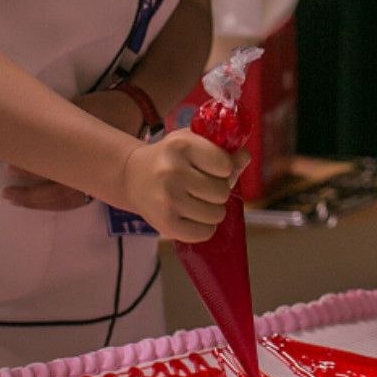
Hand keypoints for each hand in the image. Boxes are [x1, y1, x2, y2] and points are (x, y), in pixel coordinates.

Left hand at [2, 90, 146, 210]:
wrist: (134, 109)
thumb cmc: (107, 106)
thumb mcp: (82, 108)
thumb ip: (61, 121)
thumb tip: (29, 129)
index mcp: (93, 155)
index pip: (59, 170)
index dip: (33, 172)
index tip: (12, 169)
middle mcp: (97, 173)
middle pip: (62, 194)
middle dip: (33, 196)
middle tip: (9, 193)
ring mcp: (100, 180)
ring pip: (69, 201)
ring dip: (42, 203)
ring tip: (17, 199)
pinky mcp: (99, 182)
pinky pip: (77, 198)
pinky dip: (57, 203)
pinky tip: (40, 201)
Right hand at [120, 130, 250, 242]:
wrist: (132, 176)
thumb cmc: (171, 158)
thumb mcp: (194, 143)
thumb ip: (224, 150)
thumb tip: (244, 158)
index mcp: (181, 145)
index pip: (226, 164)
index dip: (224, 168)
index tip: (211, 167)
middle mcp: (171, 171)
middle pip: (222, 192)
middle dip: (218, 191)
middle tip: (201, 187)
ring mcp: (167, 199)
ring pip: (217, 214)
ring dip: (213, 210)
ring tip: (196, 201)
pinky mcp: (165, 223)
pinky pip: (205, 233)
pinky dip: (204, 228)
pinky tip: (191, 216)